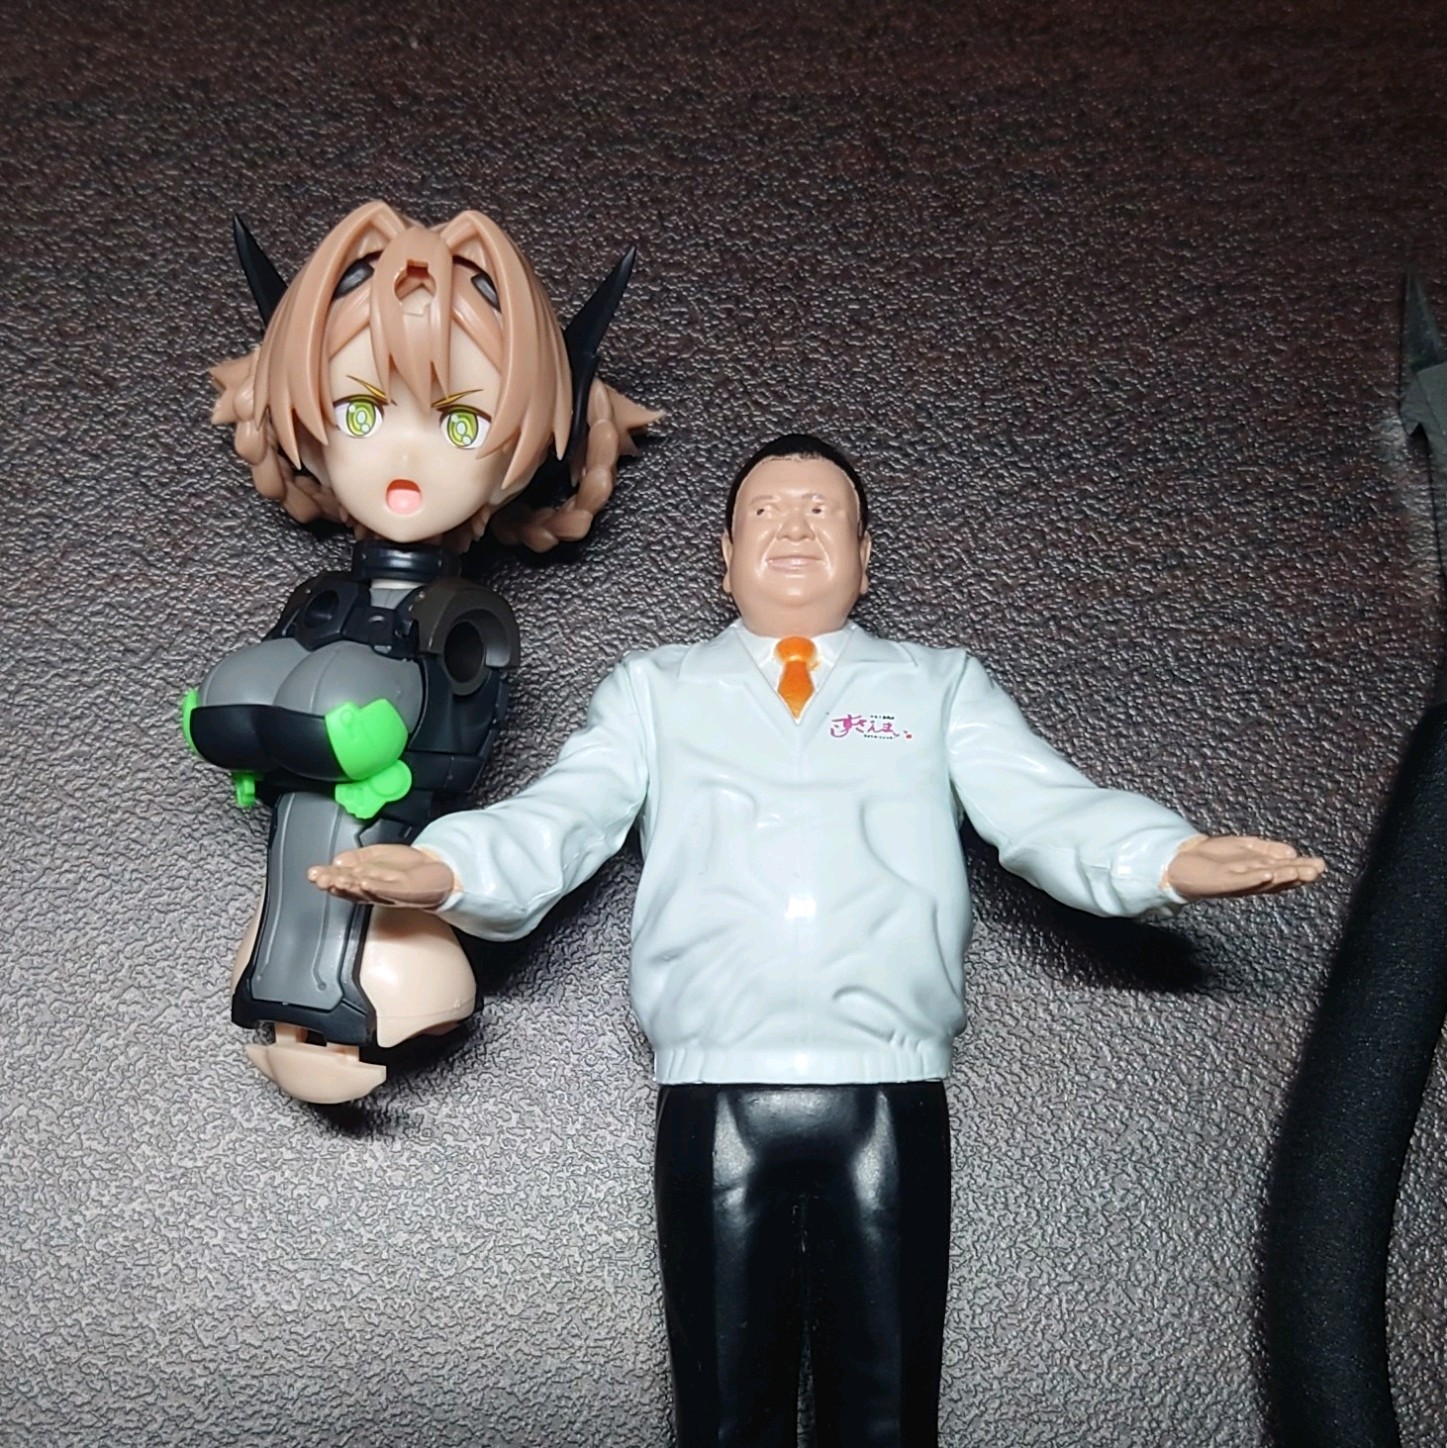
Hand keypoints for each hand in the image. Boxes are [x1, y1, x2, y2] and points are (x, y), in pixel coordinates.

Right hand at [308, 844, 457, 908]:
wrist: (438, 875)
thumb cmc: (407, 869)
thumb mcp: (377, 856)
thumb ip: (357, 858)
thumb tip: (336, 861)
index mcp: (364, 880)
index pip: (341, 879)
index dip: (327, 876)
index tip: (313, 873)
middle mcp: (374, 890)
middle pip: (350, 888)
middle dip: (334, 883)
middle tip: (320, 879)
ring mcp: (389, 893)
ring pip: (366, 891)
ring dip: (350, 887)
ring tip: (337, 880)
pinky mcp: (406, 892)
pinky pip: (389, 891)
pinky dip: (376, 887)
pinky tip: (365, 882)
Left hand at [1164, 834, 1325, 900]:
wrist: (1181, 861)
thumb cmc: (1213, 857)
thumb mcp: (1245, 848)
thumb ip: (1267, 849)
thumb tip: (1292, 852)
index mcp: (1258, 872)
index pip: (1284, 871)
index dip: (1301, 869)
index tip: (1319, 865)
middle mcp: (1250, 880)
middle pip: (1277, 878)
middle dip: (1296, 874)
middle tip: (1316, 871)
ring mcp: (1236, 882)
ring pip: (1263, 881)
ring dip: (1281, 877)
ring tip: (1297, 872)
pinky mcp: (1220, 882)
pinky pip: (1240, 881)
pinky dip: (1254, 879)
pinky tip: (1267, 874)